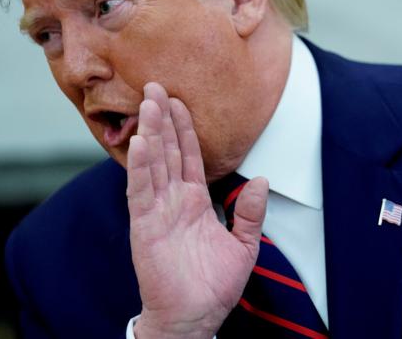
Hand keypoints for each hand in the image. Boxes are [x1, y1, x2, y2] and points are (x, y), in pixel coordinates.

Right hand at [127, 82, 267, 338]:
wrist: (195, 318)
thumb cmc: (213, 286)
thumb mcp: (244, 245)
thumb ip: (250, 213)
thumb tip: (260, 180)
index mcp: (194, 201)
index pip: (188, 156)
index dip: (184, 128)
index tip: (180, 100)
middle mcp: (173, 200)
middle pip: (167, 150)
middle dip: (162, 118)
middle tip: (156, 86)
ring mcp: (157, 210)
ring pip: (153, 163)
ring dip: (151, 132)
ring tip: (148, 102)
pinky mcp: (145, 226)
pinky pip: (141, 190)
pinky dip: (141, 166)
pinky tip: (141, 142)